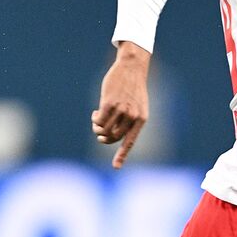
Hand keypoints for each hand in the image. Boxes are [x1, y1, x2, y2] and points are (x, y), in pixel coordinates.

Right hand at [93, 43, 149, 168]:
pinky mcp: (109, 104)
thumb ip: (129, 120)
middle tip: (99, 132)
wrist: (132, 68)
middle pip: (113, 137)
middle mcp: (133, 117)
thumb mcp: (137, 105)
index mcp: (142, 119)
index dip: (122, 155)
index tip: (116, 168)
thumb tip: (111, 135)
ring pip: (104, 130)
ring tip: (97, 119)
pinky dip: (95, 119)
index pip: (130, 142)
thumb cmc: (133, 88)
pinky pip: (98, 120)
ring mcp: (121, 110)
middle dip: (104, 137)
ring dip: (97, 128)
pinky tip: (95, 112)